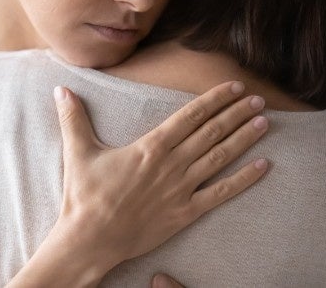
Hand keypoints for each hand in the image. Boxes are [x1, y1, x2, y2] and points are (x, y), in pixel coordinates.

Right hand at [9, 81, 268, 286]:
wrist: (91, 238)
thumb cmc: (85, 195)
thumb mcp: (78, 151)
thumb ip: (74, 119)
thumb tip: (60, 90)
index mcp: (151, 145)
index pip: (190, 115)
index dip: (215, 99)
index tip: (234, 86)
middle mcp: (172, 163)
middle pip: (212, 132)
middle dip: (237, 113)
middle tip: (259, 98)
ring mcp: (181, 188)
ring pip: (220, 157)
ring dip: (244, 138)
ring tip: (265, 122)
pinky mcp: (186, 212)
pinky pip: (221, 193)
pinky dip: (243, 180)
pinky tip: (263, 167)